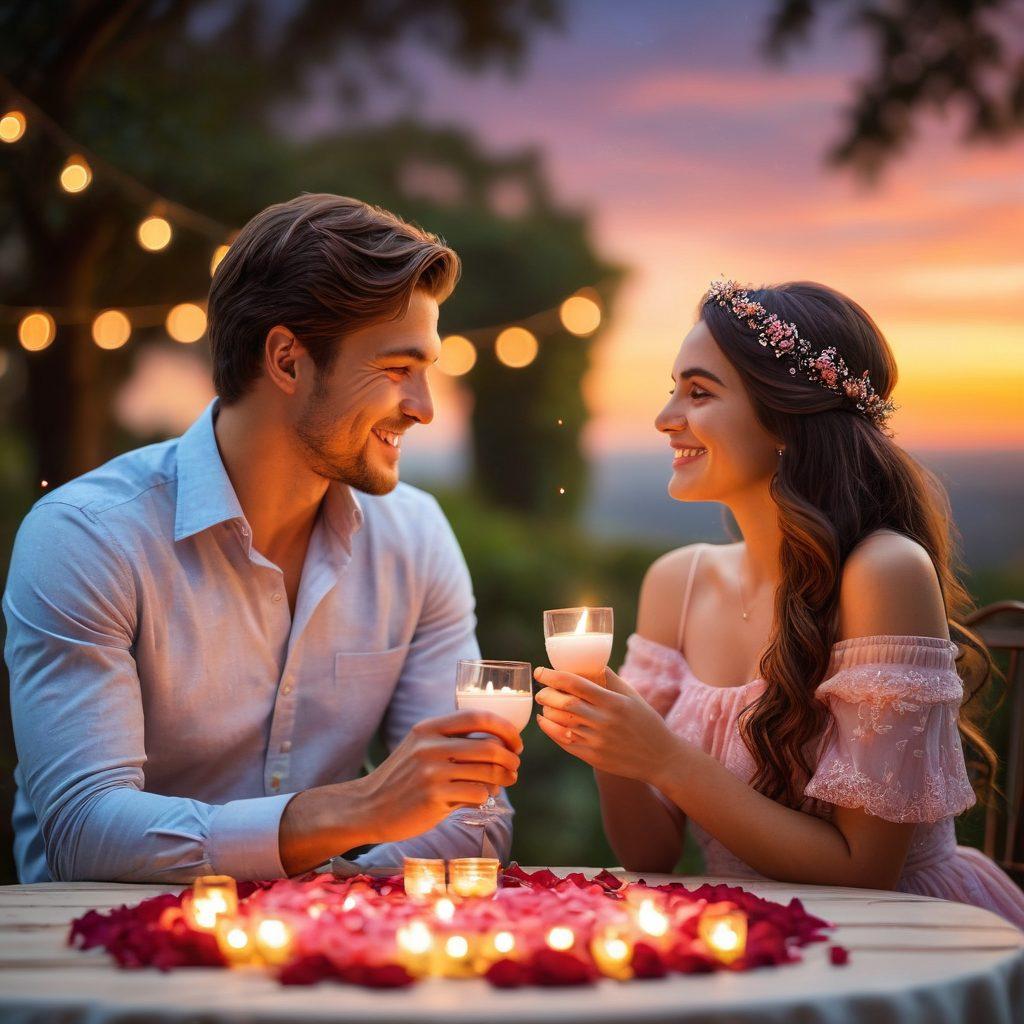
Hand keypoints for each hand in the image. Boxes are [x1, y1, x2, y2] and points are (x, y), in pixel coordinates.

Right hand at [356, 710, 522, 843]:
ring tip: (502, 784)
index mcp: (429, 727)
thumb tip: (498, 743)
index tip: (516, 743)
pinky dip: (484, 798)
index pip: (478, 717)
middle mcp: (430, 745)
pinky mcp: (433, 797)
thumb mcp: (420, 747)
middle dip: (511, 759)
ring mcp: (431, 771)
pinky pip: (477, 794)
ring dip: (502, 780)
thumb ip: (451, 740)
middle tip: (514, 768)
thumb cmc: (403, 778)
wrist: (368, 807)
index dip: (505, 729)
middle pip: (490, 747)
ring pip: (488, 773)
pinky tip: (477, 800)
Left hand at [533, 666, 679, 782]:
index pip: (576, 684)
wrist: (660, 758)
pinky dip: (550, 729)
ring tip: (544, 704)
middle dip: (546, 694)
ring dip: (547, 711)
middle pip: (565, 703)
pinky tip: (545, 721)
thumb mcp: (632, 696)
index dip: (554, 676)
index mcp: (613, 702)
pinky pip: (564, 742)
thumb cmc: (646, 721)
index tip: (540, 671)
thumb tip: (592, 661)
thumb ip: (611, 679)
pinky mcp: (593, 757)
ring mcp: (597, 741)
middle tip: (541, 690)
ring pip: (562, 723)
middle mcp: (604, 721)